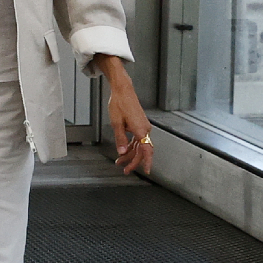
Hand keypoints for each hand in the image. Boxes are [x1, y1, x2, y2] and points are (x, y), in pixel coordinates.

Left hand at [100, 56, 153, 174]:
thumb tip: (121, 152)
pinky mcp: (140, 125)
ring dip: (130, 154)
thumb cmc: (119, 104)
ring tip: (120, 162)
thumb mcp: (116, 123)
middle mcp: (145, 129)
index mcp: (141, 130)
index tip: (147, 171)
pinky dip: (131, 146)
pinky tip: (123, 151)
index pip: (146, 150)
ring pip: (139, 146)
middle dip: (133, 161)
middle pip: (142, 150)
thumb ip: (120, 139)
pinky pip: (138, 140)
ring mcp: (143, 127)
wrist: (123, 91)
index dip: (146, 162)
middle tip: (124, 170)